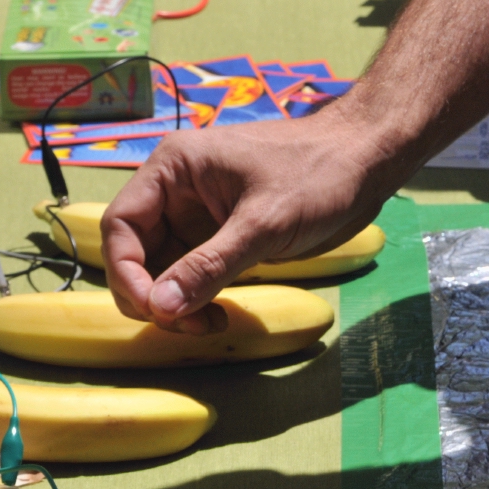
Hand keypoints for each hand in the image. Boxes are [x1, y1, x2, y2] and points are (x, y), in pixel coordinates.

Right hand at [101, 108, 394, 331]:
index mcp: (173, 168)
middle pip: (135, 253)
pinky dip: (198, 300)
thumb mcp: (263, 224)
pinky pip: (193, 274)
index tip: (155, 310)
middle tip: (190, 326)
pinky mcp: (222, 236)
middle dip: (154, 295)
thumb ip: (209, 266)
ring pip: (163, 270)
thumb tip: (161, 308)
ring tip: (213, 323)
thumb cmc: (319, 174)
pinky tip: (222, 315)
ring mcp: (198, 216)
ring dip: (177, 304)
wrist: (367, 162)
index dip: (127, 273)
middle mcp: (176, 191)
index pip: (120, 226)